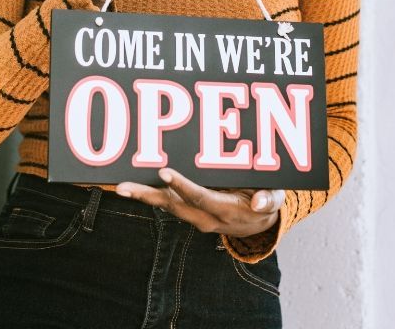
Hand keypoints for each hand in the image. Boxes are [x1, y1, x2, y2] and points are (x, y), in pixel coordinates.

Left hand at [116, 168, 283, 237]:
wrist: (258, 223)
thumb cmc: (264, 203)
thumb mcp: (273, 200)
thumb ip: (269, 200)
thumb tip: (261, 202)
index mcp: (226, 212)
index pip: (200, 198)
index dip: (183, 186)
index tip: (165, 172)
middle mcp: (205, 217)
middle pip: (173, 205)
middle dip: (148, 196)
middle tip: (124, 187)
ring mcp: (195, 215)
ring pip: (166, 204)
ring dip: (143, 196)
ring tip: (121, 186)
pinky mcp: (189, 209)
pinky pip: (168, 201)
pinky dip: (150, 193)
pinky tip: (135, 184)